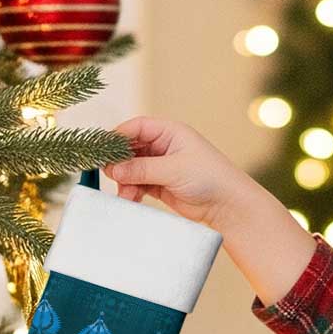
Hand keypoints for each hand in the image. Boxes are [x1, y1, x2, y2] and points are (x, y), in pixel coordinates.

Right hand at [102, 115, 253, 233]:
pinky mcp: (162, 185)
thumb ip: (142, 169)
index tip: (104, 151)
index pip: (136, 128)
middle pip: (131, 149)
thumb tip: (113, 169)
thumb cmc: (209, 178)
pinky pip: (139, 184)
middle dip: (119, 163)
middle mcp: (164, 147)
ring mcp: (162, 166)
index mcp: (170, 132)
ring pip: (133, 169)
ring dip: (125, 181)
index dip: (119, 137)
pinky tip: (131, 199)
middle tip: (110, 175)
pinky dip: (132, 191)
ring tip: (125, 194)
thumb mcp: (173, 169)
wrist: (228, 206)